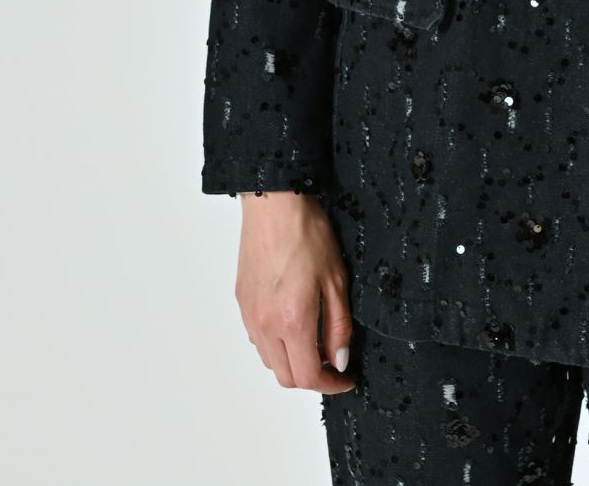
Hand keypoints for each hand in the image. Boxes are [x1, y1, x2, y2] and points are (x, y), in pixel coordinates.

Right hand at [234, 191, 356, 393]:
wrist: (274, 205)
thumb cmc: (307, 234)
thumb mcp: (336, 279)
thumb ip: (338, 325)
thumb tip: (338, 360)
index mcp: (292, 321)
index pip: (308, 376)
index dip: (331, 385)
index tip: (346, 379)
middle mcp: (265, 325)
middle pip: (285, 377)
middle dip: (312, 378)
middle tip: (333, 363)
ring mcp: (250, 315)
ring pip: (269, 361)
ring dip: (292, 362)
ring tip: (315, 342)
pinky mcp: (242, 302)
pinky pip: (257, 339)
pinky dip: (276, 344)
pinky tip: (292, 324)